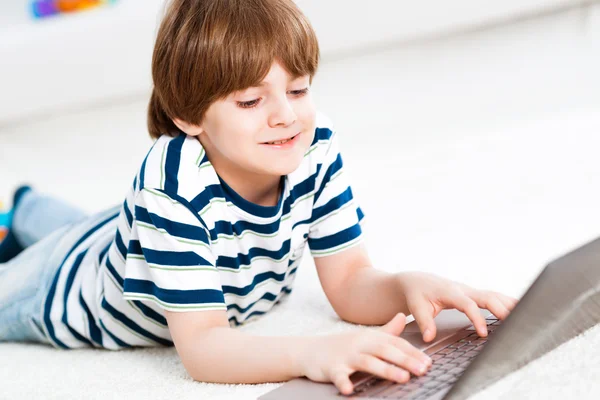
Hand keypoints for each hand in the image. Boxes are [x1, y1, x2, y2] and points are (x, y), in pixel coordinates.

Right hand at [297, 313, 431, 394]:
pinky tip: (350, 390)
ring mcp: (345, 356)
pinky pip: (338, 376)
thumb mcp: (365, 336)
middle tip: (423, 370)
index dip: (412, 353)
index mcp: (370, 338)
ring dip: (385, 369)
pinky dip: (343, 382)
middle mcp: (360, 345)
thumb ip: (387, 330)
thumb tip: (403, 316)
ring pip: (367, 362)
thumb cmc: (341, 346)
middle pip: (385, 351)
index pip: (395, 344)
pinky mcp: (331, 368)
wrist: (309, 350)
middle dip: (405, 360)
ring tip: (402, 378)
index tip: (429, 362)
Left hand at [397, 272, 518, 342]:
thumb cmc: (417, 294)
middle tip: (516, 324)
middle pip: (487, 297)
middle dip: (502, 309)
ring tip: (528, 315)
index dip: (477, 318)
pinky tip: (521, 309)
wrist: (417, 281)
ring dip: (510, 304)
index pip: (467, 304)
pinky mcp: (475, 295)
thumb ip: (424, 321)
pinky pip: (494, 297)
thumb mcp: (416, 307)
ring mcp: (471, 291)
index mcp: (450, 292)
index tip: (484, 334)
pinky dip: (508, 302)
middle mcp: (463, 289)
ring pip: (494, 295)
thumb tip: (429, 336)